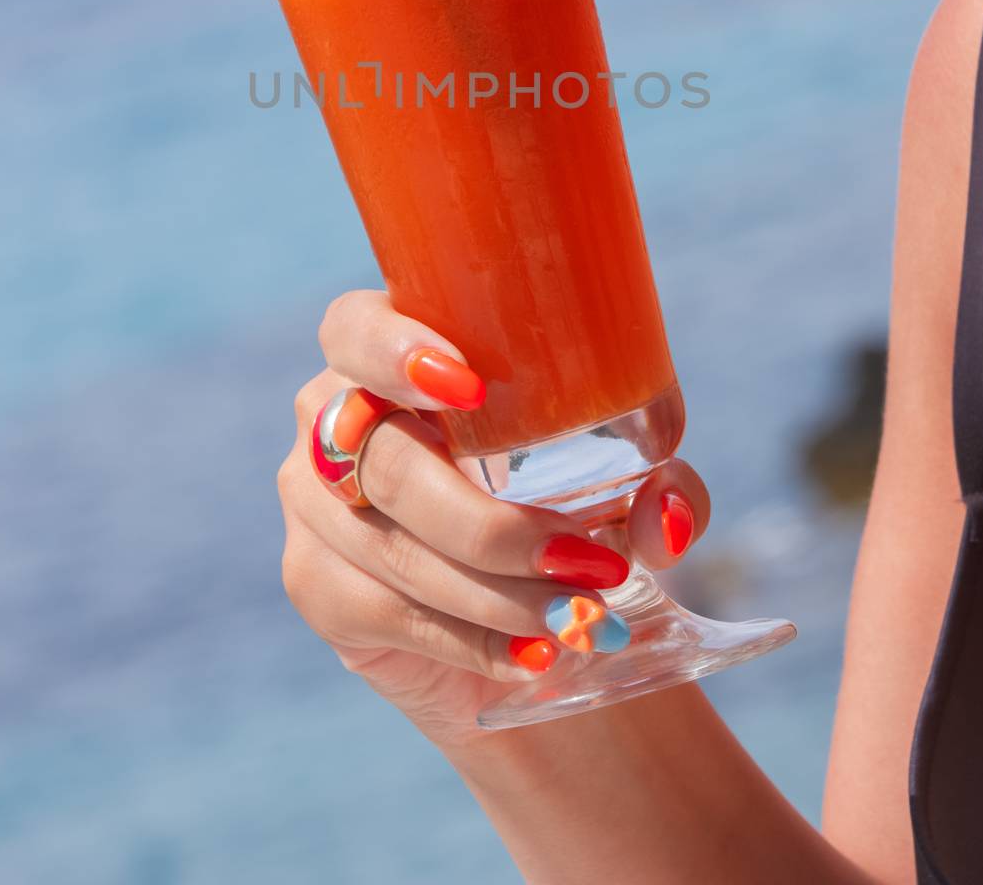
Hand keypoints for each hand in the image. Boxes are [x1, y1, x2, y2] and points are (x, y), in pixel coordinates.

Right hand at [277, 289, 709, 748]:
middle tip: (583, 560)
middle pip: (386, 460)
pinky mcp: (315, 584)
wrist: (532, 620)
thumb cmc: (571, 508)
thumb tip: (668, 514)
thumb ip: (661, 488)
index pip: (356, 328)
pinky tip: (529, 655)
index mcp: (393, 353)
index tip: (471, 390)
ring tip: (577, 618)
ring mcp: (313, 501)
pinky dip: (468, 638)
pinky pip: (385, 610)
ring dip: (492, 591)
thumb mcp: (631, 487)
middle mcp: (334, 416)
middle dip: (489, 523)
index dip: (395, 351)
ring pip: (389, 545)